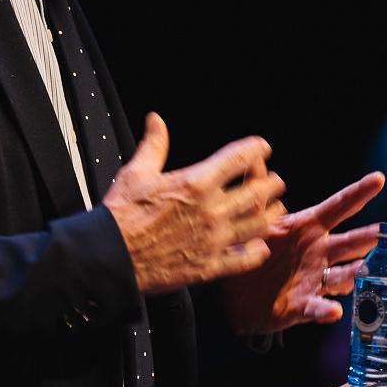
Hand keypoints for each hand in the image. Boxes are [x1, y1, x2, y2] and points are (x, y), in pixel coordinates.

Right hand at [104, 113, 287, 292]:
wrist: (110, 257)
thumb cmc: (121, 215)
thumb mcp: (136, 172)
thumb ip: (154, 145)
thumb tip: (156, 120)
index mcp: (196, 182)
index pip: (239, 158)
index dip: (257, 149)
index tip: (262, 148)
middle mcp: (211, 210)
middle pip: (257, 192)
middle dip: (271, 183)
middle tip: (274, 180)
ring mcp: (213, 240)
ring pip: (258, 225)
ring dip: (272, 214)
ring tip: (276, 208)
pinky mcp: (209, 266)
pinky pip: (245, 259)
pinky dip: (257, 251)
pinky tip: (260, 246)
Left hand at [218, 170, 384, 333]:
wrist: (234, 296)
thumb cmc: (251, 252)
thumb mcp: (253, 222)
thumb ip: (257, 194)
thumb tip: (254, 155)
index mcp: (308, 227)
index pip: (338, 207)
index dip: (358, 193)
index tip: (378, 179)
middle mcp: (319, 252)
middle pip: (349, 242)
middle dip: (369, 237)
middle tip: (386, 231)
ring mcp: (315, 280)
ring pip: (342, 276)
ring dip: (354, 273)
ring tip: (363, 270)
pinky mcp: (303, 306)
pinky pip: (317, 308)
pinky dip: (326, 310)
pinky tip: (333, 310)